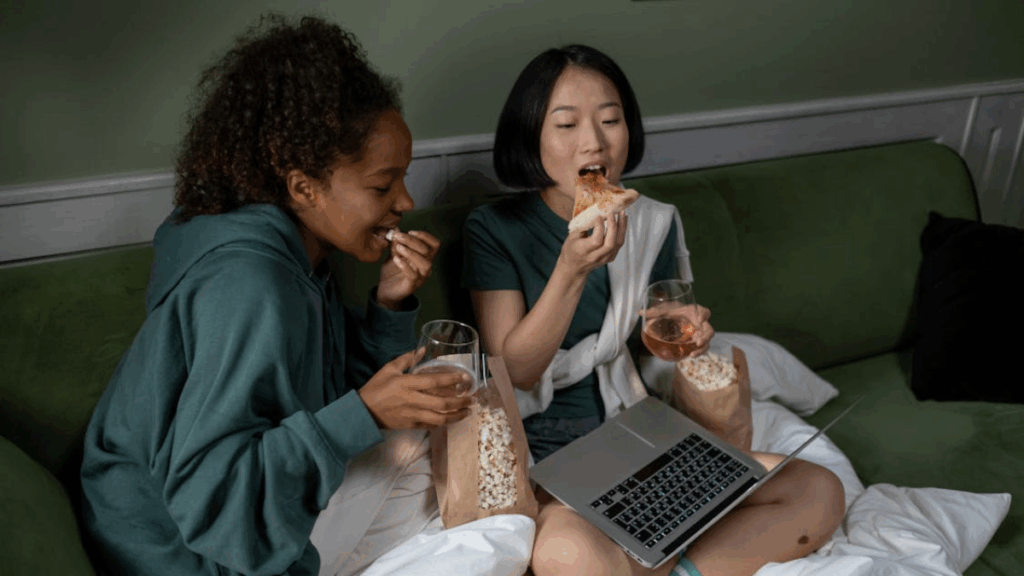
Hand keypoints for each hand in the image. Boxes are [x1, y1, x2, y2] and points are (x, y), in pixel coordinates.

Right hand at [358, 348, 473, 429]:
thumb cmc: (375, 388)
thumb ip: (406, 359)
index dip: (451, 379)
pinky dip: (442, 423)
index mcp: (407, 384)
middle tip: (472, 398)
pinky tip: (452, 419)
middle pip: (442, 403)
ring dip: (456, 416)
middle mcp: (412, 400)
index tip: (465, 377)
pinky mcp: (410, 426)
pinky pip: (431, 425)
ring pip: (440, 418)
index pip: (434, 381)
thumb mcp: (388, 369)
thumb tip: (421, 350)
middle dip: (460, 401)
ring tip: (468, 411)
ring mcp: (412, 415)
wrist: (362, 412)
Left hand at [377, 230, 439, 309]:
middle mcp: (425, 267)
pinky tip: (396, 259)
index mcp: (424, 258)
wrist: (385, 290)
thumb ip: (396, 243)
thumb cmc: (392, 272)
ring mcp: (420, 277)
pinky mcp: (411, 286)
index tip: (410, 232)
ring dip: (412, 253)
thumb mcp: (394, 254)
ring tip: (398, 248)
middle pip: (428, 251)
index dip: (425, 236)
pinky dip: (405, 265)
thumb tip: (397, 229)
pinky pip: (413, 275)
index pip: (435, 244)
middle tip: (398, 237)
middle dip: (413, 241)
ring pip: (425, 264)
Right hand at [558, 213, 627, 277]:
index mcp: (583, 251)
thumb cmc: (571, 249)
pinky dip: (622, 232)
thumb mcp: (571, 236)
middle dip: (613, 226)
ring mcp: (604, 259)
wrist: (573, 268)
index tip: (599, 215)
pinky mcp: (610, 258)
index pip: (596, 240)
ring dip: (621, 227)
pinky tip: (622, 222)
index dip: (599, 227)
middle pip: (610, 243)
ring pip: (618, 243)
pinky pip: (619, 244)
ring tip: (621, 214)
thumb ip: (583, 225)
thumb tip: (595, 211)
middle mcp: (595, 257)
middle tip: (612, 213)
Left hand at [639, 303, 714, 356]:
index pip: (704, 311)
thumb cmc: (671, 311)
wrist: (672, 318)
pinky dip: (697, 352)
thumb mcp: (663, 310)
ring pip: (706, 341)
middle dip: (706, 336)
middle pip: (709, 329)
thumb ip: (654, 311)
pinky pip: (700, 348)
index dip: (704, 314)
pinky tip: (690, 355)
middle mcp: (699, 323)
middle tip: (698, 342)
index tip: (700, 318)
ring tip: (693, 353)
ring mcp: (698, 334)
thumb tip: (640, 312)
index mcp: (694, 312)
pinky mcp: (695, 341)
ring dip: (702, 348)